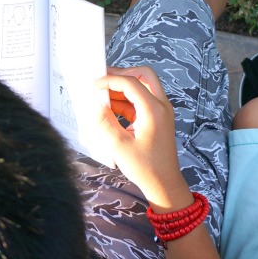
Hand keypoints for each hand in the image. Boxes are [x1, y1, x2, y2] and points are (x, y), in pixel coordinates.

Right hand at [93, 66, 189, 208]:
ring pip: (142, 87)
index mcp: (154, 110)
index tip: (93, 86)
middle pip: (143, 75)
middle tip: (102, 81)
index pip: (131, 83)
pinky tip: (109, 109)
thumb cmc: (145, 168)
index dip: (110, 80)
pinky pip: (141, 101)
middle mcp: (161, 106)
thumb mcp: (119, 145)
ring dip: (122, 88)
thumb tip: (95, 105)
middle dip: (121, 75)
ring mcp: (160, 111)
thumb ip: (105, 122)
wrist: (164, 184)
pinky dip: (125, 101)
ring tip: (101, 97)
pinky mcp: (157, 119)